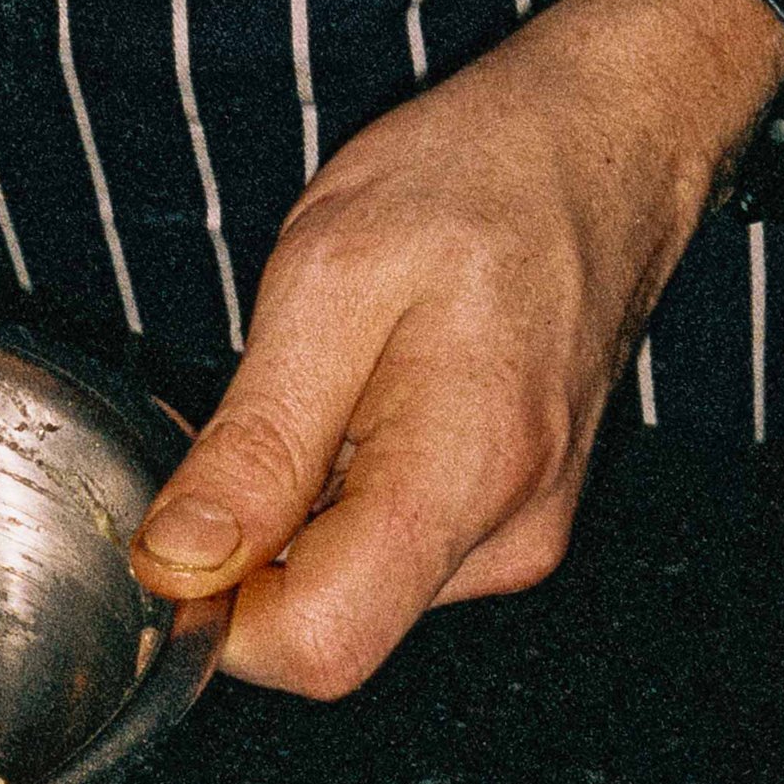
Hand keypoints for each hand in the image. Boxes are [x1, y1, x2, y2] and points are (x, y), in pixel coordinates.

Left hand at [130, 0, 783, 696]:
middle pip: (329, 627)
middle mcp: (509, 537)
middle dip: (254, 553)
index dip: (216, 616)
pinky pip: (393, 551)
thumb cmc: (476, 180)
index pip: (317, 647)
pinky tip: (367, 397)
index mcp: (464, 478)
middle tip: (260, 409)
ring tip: (332, 381)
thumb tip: (178, 564)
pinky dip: (345, 494)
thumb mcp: (327, 280)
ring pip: (354, 589)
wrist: (608, 136)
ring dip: (300, 516)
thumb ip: (257, 443)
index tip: (175, 528)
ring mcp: (521, 534)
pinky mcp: (517, 519)